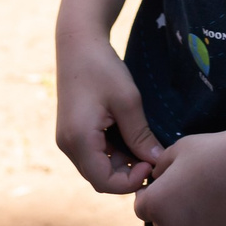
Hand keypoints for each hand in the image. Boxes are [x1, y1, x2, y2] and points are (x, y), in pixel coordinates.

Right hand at [56, 35, 163, 194]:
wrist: (78, 43)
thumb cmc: (103, 67)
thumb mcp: (128, 101)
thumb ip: (141, 135)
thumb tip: (157, 161)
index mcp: (79, 139)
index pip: (104, 182)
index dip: (130, 181)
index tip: (152, 163)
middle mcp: (68, 145)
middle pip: (99, 178)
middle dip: (127, 174)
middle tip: (151, 156)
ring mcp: (68, 139)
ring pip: (96, 167)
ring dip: (121, 164)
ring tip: (143, 145)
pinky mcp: (72, 132)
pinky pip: (93, 154)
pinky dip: (112, 153)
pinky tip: (129, 137)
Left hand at [132, 130, 225, 225]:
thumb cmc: (210, 152)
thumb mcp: (176, 150)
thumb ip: (160, 168)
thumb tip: (156, 178)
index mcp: (156, 204)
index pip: (140, 207)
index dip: (147, 195)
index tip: (158, 184)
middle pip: (160, 221)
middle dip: (166, 206)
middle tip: (183, 186)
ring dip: (185, 218)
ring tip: (203, 193)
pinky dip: (206, 224)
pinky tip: (218, 202)